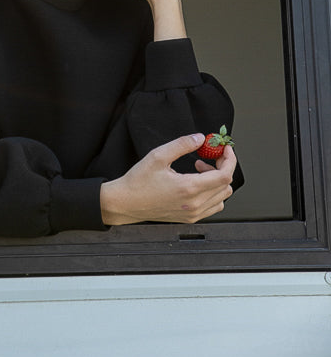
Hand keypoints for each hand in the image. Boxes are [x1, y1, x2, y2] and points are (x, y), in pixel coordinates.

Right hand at [100, 133, 235, 225]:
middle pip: (226, 185)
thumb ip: (182, 144)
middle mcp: (194, 204)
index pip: (224, 176)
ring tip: (199, 169)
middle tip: (209, 156)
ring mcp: (192, 213)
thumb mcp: (158, 155)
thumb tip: (200, 138)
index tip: (225, 149)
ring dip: (216, 180)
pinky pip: (212, 206)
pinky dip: (212, 192)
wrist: (126, 202)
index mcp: (188, 188)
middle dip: (222, 167)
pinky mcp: (189, 218)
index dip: (229, 160)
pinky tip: (196, 182)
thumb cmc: (138, 181)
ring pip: (222, 197)